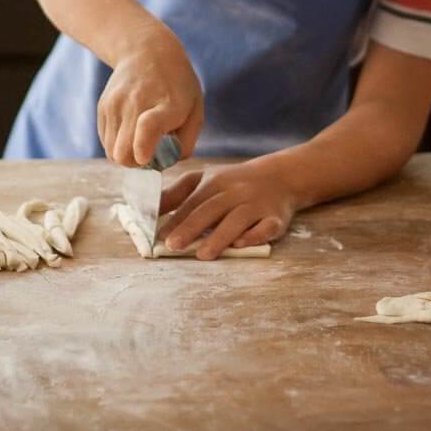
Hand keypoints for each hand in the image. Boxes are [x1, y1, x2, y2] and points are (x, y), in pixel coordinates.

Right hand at [98, 26, 202, 165]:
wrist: (147, 50)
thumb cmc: (177, 84)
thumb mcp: (195, 109)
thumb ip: (186, 142)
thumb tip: (165, 164)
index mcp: (168, 103)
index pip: (149, 126)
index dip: (143, 147)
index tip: (144, 158)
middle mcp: (137, 103)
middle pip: (123, 152)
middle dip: (137, 164)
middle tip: (151, 154)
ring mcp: (116, 104)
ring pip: (112, 153)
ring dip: (127, 155)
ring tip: (142, 140)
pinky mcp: (103, 107)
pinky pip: (106, 142)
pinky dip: (118, 144)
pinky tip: (131, 129)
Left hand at [157, 158, 297, 259]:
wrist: (280, 176)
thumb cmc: (234, 182)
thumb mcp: (206, 179)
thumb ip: (178, 193)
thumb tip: (149, 210)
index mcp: (215, 182)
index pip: (192, 201)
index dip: (175, 218)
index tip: (158, 236)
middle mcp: (235, 192)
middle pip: (211, 209)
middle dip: (191, 227)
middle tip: (173, 245)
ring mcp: (257, 204)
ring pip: (237, 219)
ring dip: (220, 236)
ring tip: (203, 255)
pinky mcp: (276, 218)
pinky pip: (267, 227)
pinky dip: (256, 235)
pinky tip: (241, 245)